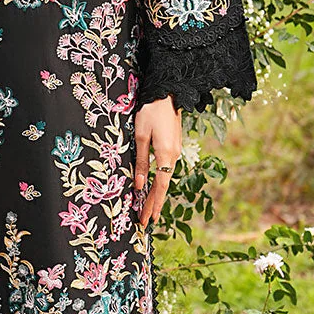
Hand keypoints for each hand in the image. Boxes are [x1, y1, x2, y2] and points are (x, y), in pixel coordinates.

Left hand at [133, 96, 181, 229]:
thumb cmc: (150, 111)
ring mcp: (175, 151)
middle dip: (154, 205)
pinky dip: (159, 182)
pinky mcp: (173, 146)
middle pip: (164, 187)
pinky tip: (154, 188)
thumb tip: (138, 185)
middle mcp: (174, 156)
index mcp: (166, 155)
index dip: (151, 205)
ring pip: (165, 178)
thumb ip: (140, 162)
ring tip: (149, 210)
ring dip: (157, 195)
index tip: (146, 220)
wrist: (167, 92)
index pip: (159, 187)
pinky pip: (166, 169)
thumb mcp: (141, 137)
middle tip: (146, 222)